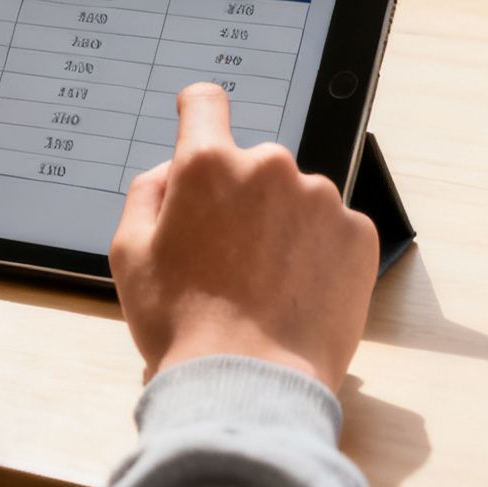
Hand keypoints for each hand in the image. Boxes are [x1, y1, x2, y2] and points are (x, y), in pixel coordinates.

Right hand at [110, 82, 378, 391]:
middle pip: (252, 165)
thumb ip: (146, 193)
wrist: (251, 383)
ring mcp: (320, 198)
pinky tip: (295, 292)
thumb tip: (171, 173)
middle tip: (227, 257)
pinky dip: (317, 253)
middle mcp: (270, 166)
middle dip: (241, 198)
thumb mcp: (129, 254)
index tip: (202, 121)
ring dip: (282, 226)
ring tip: (264, 286)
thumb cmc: (184, 325)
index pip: (205, 103)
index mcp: (209, 165)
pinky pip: (332, 229)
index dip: (198, 113)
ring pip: (295, 198)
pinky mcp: (358, 233)